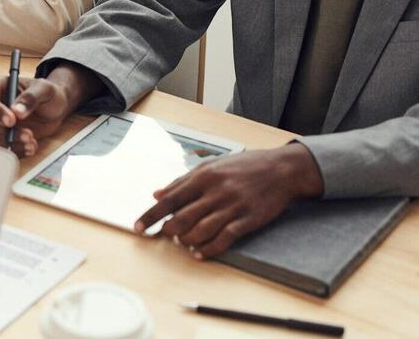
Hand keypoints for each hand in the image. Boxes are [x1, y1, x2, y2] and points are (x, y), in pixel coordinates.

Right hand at [0, 62, 101, 155]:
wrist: (54, 109)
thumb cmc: (47, 94)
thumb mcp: (44, 89)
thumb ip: (31, 98)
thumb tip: (17, 111)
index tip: (12, 121)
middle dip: (3, 133)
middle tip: (27, 135)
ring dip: (10, 145)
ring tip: (31, 142)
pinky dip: (15, 152)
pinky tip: (30, 147)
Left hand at [134, 143, 323, 258]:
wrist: (281, 169)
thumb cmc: (243, 166)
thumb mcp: (211, 165)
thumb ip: (182, 181)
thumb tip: (157, 194)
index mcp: (203, 176)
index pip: (170, 199)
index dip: (151, 215)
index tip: (137, 227)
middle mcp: (215, 191)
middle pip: (182, 218)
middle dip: (168, 231)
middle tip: (164, 236)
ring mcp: (232, 206)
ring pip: (200, 230)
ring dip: (187, 241)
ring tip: (182, 243)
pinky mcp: (247, 219)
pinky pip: (224, 238)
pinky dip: (209, 249)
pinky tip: (200, 253)